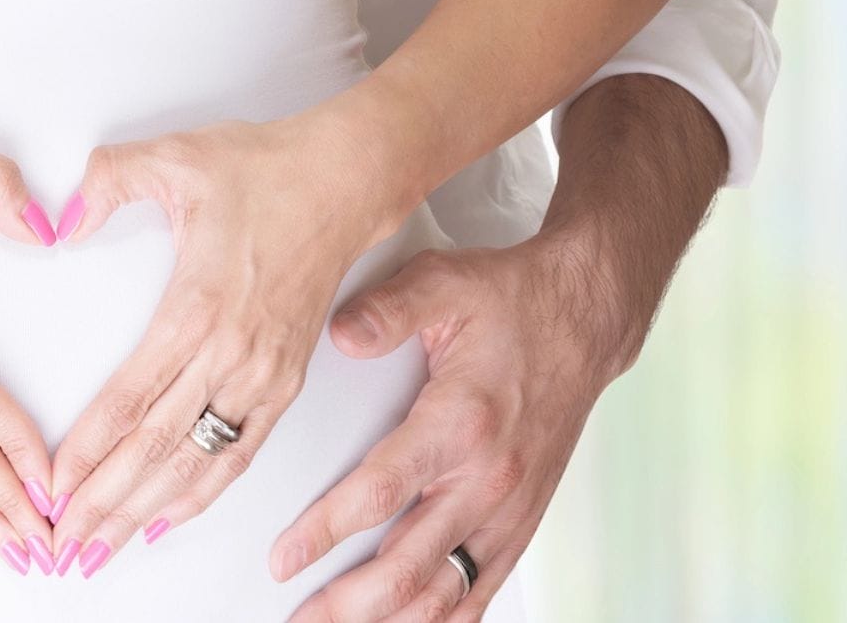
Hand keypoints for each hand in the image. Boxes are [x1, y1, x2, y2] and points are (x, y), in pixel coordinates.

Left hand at [48, 117, 405, 575]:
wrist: (345, 182)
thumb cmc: (267, 171)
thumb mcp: (176, 157)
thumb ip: (107, 182)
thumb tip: (57, 220)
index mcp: (199, 308)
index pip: (129, 400)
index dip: (85, 453)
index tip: (50, 489)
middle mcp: (233, 354)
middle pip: (156, 448)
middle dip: (103, 503)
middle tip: (62, 542)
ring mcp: (264, 374)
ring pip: (197, 463)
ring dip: (146, 511)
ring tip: (103, 547)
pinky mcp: (286, 381)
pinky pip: (241, 453)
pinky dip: (204, 493)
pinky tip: (171, 517)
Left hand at [274, 244, 636, 621]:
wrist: (587, 319)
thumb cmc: (516, 302)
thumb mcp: (447, 283)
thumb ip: (388, 309)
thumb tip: (340, 334)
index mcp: (461, 422)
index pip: (382, 493)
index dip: (326, 532)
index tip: (284, 559)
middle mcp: (488, 476)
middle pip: (409, 565)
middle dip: (348, 603)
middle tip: (300, 617)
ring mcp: (509, 505)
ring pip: (447, 591)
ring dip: (390, 621)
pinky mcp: (522, 517)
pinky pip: (483, 587)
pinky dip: (446, 618)